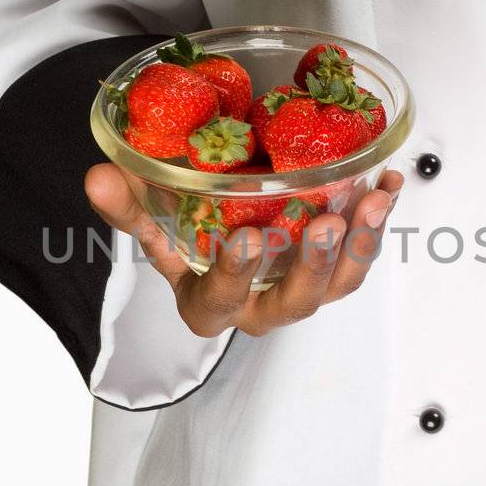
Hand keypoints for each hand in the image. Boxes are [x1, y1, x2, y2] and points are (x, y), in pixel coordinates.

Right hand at [85, 164, 403, 337]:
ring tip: (372, 200)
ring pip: (339, 283)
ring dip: (362, 243)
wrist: (221, 233)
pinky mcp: (334, 270)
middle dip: (314, 264)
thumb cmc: (186, 234)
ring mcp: (303, 290)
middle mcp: (262, 307)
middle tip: (327, 221)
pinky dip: (378, 219)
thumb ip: (126, 204)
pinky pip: (362, 254)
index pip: (219, 303)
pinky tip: (387, 183)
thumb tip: (98, 177)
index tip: (246, 240)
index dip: (235, 277)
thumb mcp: (150, 221)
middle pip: (295, 303)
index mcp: (211, 305)